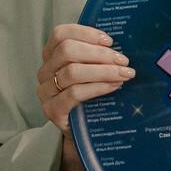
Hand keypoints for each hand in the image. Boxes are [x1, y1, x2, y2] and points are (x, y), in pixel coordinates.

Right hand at [38, 24, 134, 170]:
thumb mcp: (93, 73)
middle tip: (124, 61)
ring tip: (125, 74)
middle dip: (99, 54)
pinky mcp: (52, 111)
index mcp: (52, 56)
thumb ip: (99, 57)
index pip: (61, 34)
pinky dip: (98, 87)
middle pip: (67, 51)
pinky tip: (114, 86)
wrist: (82, 136)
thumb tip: (123, 44)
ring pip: (72, 72)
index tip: (110, 41)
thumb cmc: (91, 99)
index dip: (86, 33)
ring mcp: (46, 93)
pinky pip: (74, 93)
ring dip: (103, 70)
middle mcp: (44, 72)